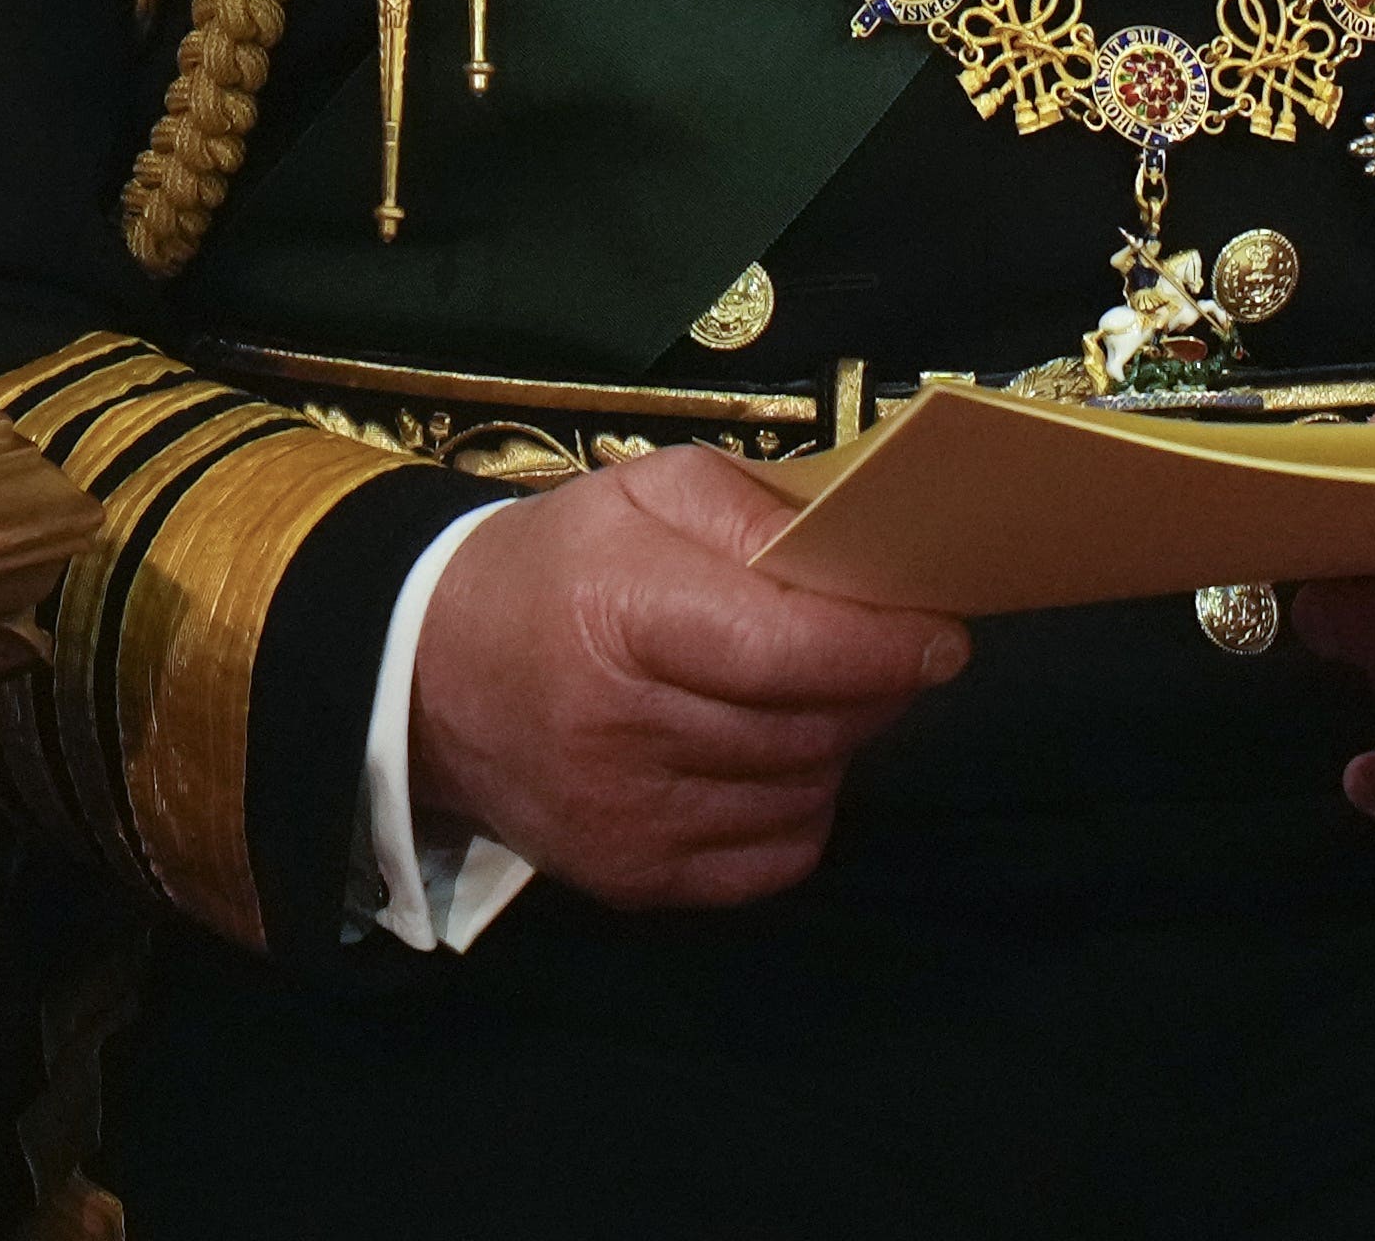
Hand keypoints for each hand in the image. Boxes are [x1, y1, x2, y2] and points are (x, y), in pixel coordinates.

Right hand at [408, 444, 969, 909]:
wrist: (432, 674)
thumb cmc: (560, 567)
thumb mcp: (645, 494)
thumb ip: (756, 514)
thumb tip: (868, 568)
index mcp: (622, 615)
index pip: (783, 650)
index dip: (879, 648)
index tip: (943, 637)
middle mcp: (621, 730)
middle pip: (806, 727)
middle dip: (871, 690)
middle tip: (880, 653)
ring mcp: (626, 818)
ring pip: (802, 793)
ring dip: (833, 746)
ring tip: (807, 699)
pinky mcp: (632, 880)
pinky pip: (774, 857)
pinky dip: (796, 808)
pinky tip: (766, 761)